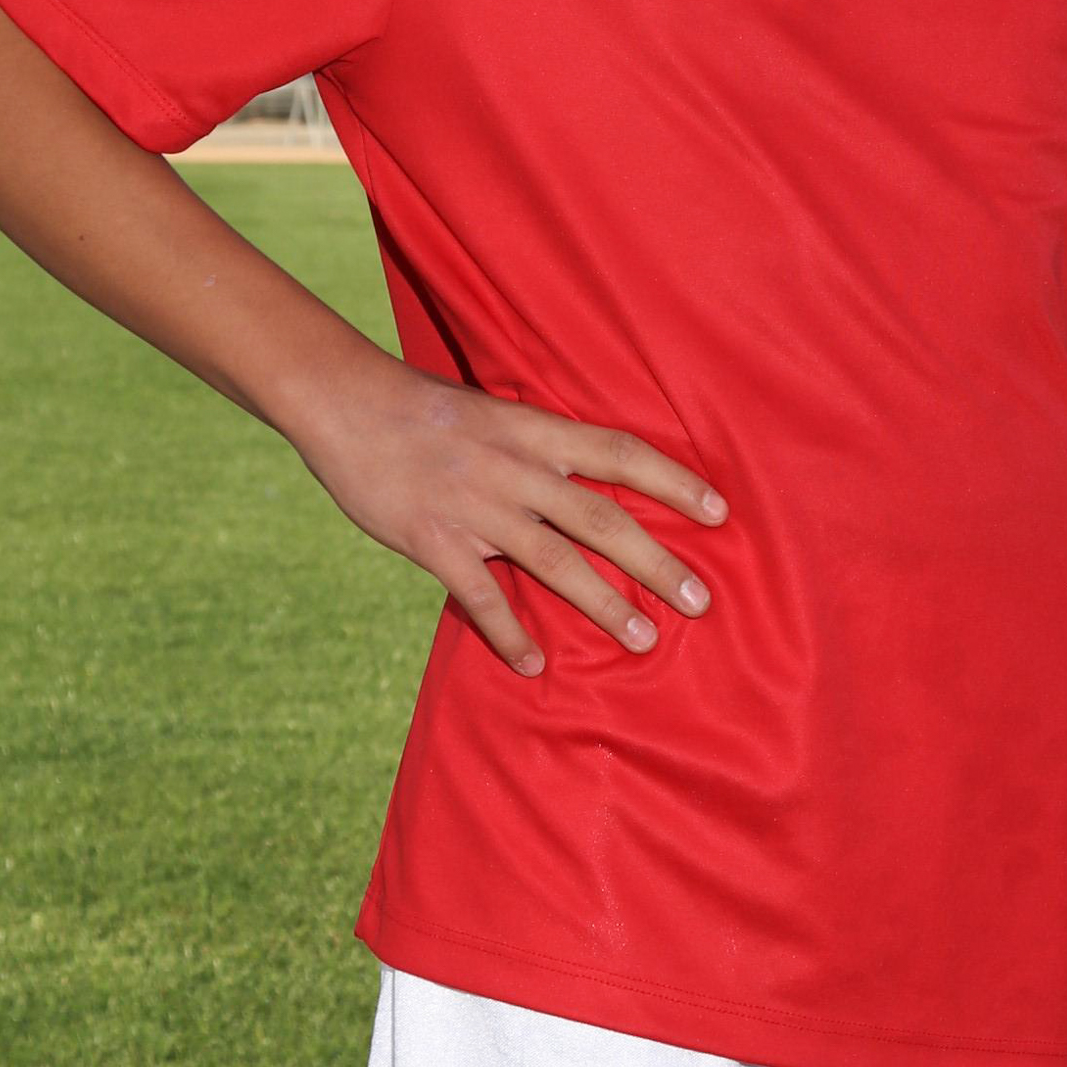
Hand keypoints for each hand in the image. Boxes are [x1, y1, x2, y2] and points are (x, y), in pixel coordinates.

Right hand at [296, 351, 725, 674]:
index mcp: (535, 431)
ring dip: (603, 604)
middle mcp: (516, 469)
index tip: (720, 512)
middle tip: (700, 601)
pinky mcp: (433, 539)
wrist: (346, 402)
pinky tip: (535, 664)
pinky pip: (480, 596)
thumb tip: (584, 474)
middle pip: (602, 518)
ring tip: (643, 640)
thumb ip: (537, 446)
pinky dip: (509, 633)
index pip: (621, 454)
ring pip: (555, 562)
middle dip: (656, 562)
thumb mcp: (493, 410)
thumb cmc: (423, 406)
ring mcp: (476, 507)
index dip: (674, 482)